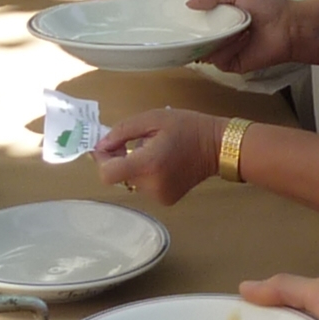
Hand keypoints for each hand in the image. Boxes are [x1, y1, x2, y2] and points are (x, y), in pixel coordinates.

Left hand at [93, 106, 223, 205]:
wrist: (218, 147)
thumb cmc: (186, 127)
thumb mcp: (152, 119)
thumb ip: (122, 131)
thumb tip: (100, 146)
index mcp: (147, 164)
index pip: (107, 174)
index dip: (102, 160)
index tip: (108, 147)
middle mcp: (151, 186)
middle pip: (119, 176)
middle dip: (120, 159)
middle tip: (136, 142)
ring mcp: (159, 196)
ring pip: (131, 181)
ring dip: (134, 167)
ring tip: (154, 151)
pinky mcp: (166, 200)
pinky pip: (144, 187)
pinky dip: (146, 175)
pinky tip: (162, 164)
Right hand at [190, 0, 309, 71]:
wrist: (288, 26)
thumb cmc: (266, 6)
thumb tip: (189, 4)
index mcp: (218, 16)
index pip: (195, 20)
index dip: (186, 19)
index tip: (177, 16)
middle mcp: (218, 34)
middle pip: (195, 38)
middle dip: (194, 32)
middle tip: (198, 25)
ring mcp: (224, 50)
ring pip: (204, 50)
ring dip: (216, 39)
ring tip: (234, 28)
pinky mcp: (231, 64)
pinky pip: (218, 60)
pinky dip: (227, 49)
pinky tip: (242, 40)